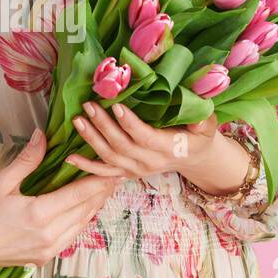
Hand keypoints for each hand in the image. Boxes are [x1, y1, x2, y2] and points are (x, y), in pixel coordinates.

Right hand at [0, 130, 120, 270]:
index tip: (117, 170)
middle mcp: (50, 234)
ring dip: (94, 206)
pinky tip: (84, 210)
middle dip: (102, 192)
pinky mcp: (45, 257)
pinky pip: (72, 236)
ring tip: (105, 190)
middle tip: (116, 175)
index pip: (80, 193)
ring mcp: (49, 249)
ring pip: (82, 224)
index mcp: (39, 213)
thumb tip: (43, 136)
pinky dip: (81, 221)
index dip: (101, 181)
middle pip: (86, 209)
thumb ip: (27, 160)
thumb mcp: (1, 182)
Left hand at [67, 101, 251, 194]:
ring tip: (78, 121)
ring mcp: (136, 169)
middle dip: (103, 126)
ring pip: (109, 157)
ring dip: (91, 139)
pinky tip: (70, 156)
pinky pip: (103, 172)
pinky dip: (86, 166)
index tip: (116, 105)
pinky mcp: (126, 173)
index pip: (145, 137)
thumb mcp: (207, 125)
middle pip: (121, 146)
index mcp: (167, 149)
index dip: (130, 123)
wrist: (193, 158)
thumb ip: (203, 118)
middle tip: (89, 106)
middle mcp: (149, 162)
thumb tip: (199, 108)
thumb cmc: (198, 136)